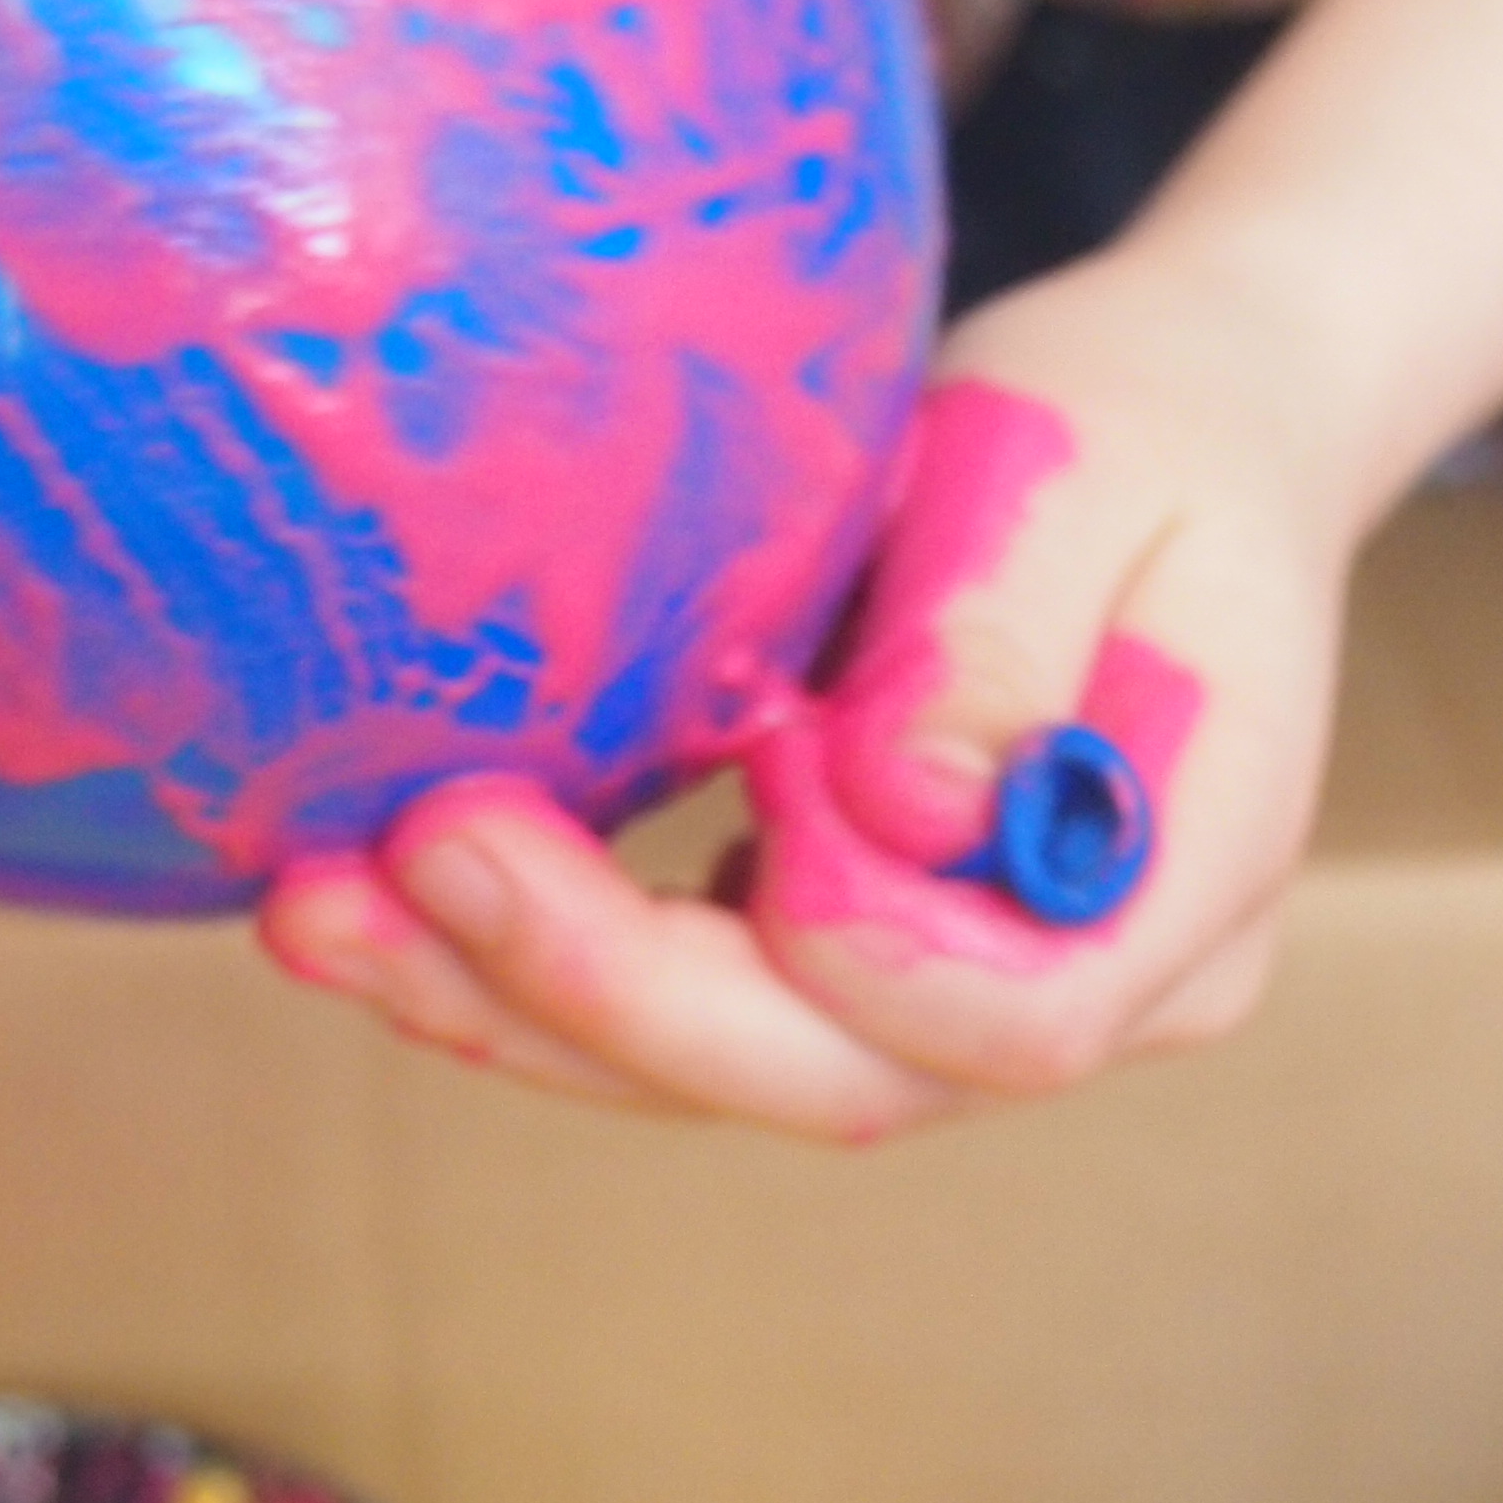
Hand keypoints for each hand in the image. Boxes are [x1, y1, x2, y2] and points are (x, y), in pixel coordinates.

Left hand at [258, 234, 1373, 1139]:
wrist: (1180, 428)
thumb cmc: (1148, 426)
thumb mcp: (1087, 475)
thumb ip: (998, 645)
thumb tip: (881, 811)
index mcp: (1186, 893)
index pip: (1018, 1017)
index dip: (863, 955)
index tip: (749, 796)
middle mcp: (1078, 991)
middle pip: (834, 1076)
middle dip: (605, 993)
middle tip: (413, 861)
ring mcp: (944, 998)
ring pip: (720, 1066)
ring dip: (505, 1000)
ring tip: (316, 908)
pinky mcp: (828, 958)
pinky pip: (673, 999)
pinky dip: (517, 959)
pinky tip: (365, 890)